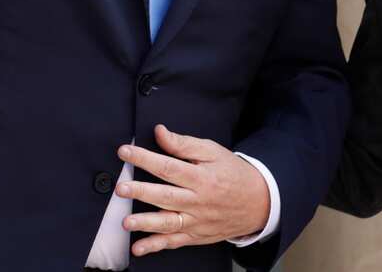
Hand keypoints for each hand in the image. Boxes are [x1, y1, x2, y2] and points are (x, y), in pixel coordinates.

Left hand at [115, 124, 271, 257]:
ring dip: (146, 224)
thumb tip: (160, 132)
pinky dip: (156, 246)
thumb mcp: (213, 152)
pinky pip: (174, 242)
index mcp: (201, 177)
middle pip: (166, 196)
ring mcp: (197, 221)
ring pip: (169, 223)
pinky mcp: (196, 236)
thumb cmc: (233, 173)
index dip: (145, 158)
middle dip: (141, 192)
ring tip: (126, 222)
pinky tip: (139, 248)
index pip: (169, 166)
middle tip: (121, 188)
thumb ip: (184, 144)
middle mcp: (198, 201)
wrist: (259, 201)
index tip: (125, 151)